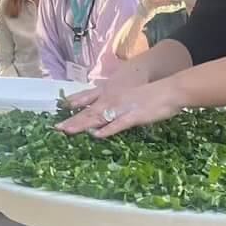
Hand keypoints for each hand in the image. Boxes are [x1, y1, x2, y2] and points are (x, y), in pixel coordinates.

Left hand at [57, 71, 185, 138]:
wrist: (170, 90)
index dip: (74, 109)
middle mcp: (113, 101)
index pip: (89, 103)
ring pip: (98, 118)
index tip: (59, 115)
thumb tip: (109, 115)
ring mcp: (122, 108)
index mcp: (112, 96)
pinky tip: (96, 135)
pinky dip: (106, 130)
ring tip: (68, 132)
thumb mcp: (131, 97)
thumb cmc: (153, 95)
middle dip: (72, 121)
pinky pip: (117, 124)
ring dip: (82, 125)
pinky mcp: (133, 116)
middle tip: (56, 129)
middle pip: (89, 112)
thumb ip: (119, 105)